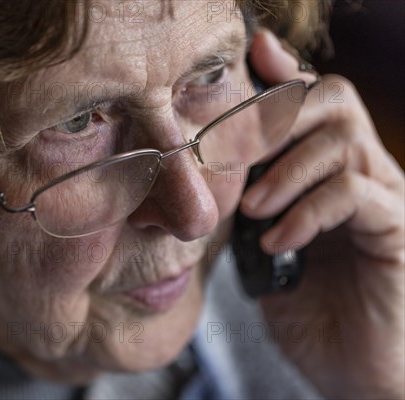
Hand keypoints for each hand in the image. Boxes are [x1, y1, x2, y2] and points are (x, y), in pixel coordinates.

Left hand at [242, 30, 404, 398]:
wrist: (351, 369)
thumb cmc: (305, 306)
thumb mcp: (261, 245)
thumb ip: (247, 203)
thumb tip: (207, 170)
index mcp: (328, 169)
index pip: (312, 99)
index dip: (283, 74)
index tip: (254, 56)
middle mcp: (364, 171)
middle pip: (333, 98)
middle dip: (276, 116)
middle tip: (232, 155)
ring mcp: (385, 198)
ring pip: (343, 139)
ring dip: (285, 169)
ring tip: (253, 210)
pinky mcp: (396, 231)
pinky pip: (356, 193)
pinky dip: (308, 210)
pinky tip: (279, 241)